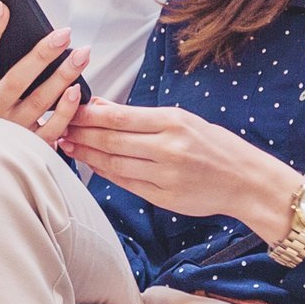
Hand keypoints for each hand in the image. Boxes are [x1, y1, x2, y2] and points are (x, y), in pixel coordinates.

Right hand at [0, 3, 87, 143]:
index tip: (2, 6)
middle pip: (17, 78)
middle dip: (42, 54)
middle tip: (65, 33)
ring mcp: (13, 127)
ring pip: (40, 101)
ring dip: (63, 76)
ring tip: (82, 54)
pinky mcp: (33, 143)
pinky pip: (52, 127)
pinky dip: (66, 110)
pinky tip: (77, 89)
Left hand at [59, 101, 304, 241]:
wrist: (246, 181)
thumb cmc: (215, 146)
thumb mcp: (183, 120)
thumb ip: (140, 116)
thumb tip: (100, 105)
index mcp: (173, 122)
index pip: (119, 117)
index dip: (88, 115)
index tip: (68, 108)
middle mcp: (168, 148)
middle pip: (111, 141)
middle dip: (80, 135)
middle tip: (58, 128)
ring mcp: (165, 176)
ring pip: (114, 164)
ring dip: (86, 156)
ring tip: (68, 146)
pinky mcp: (163, 198)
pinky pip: (126, 184)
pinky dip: (105, 174)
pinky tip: (91, 165)